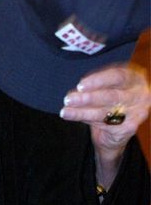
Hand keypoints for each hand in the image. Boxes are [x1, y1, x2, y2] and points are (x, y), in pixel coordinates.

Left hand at [60, 64, 150, 187]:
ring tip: (65, 111)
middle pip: (111, 96)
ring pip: (105, 112)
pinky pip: (103, 123)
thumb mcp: (107, 82)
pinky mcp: (128, 128)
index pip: (118, 77)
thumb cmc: (111, 92)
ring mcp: (136, 113)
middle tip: (68, 99)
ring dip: (82, 111)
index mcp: (134, 78)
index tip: (80, 85)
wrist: (122, 119)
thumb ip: (96, 81)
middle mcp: (139, 95)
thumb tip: (76, 88)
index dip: (98, 80)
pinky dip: (85, 118)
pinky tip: (72, 116)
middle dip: (87, 98)